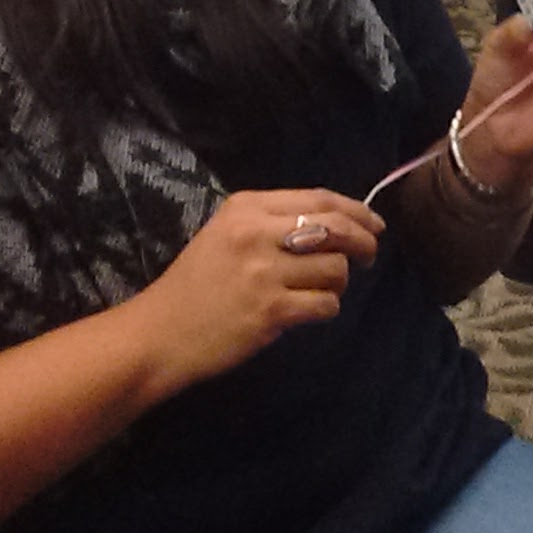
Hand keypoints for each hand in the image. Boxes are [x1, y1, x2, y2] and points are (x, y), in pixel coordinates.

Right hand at [123, 189, 381, 399]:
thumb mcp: (226, 234)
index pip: (319, 198)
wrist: (158, 334)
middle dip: (364, 241)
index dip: (356, 210)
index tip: (375, 223)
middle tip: (369, 256)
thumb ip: (273, 223)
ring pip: (335, 268)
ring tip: (318, 291)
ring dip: (338, 283)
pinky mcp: (271, 310)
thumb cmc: (195, 285)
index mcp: (248, 207)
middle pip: (337, 227)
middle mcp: (257, 232)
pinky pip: (325, 304)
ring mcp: (265, 272)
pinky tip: (308, 312)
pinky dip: (325, 309)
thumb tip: (338, 224)